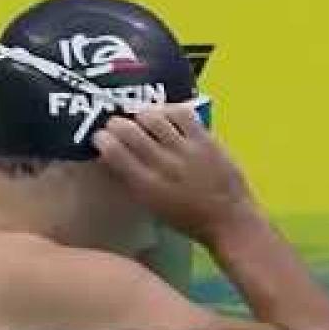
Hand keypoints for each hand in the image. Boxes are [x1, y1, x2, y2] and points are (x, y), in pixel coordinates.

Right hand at [93, 102, 257, 245]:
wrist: (228, 220)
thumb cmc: (186, 219)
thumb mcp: (151, 205)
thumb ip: (132, 180)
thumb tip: (112, 156)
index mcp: (145, 185)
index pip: (113, 152)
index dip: (101, 139)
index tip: (100, 137)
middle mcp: (162, 165)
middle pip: (129, 130)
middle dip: (116, 122)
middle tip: (117, 124)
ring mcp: (185, 150)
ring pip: (153, 117)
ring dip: (141, 114)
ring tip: (140, 117)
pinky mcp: (205, 140)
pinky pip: (182, 113)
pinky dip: (169, 109)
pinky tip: (166, 114)